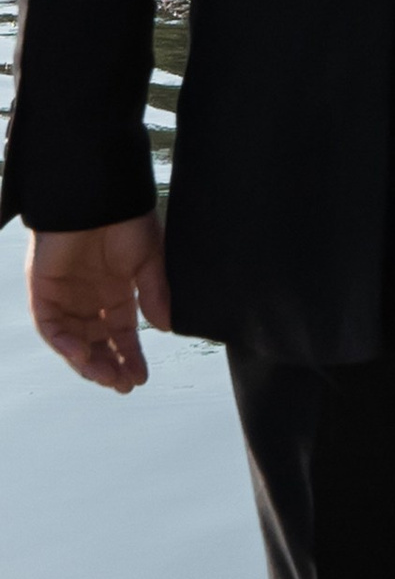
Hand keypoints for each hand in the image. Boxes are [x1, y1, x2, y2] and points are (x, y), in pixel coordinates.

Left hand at [29, 213, 171, 391]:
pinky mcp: (43, 291)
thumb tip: (166, 328)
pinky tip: (81, 354)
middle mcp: (89, 299)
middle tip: (123, 384)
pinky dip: (63, 344)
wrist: (96, 194)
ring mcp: (65, 297)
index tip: (141, 378)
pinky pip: (50, 326)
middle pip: (96, 344)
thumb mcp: (149, 259)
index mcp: (116, 292)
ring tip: (106, 376)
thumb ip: (154, 293)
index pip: (121, 334)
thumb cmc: (125, 219)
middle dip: (110, 366)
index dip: (130, 356)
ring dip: (87, 362)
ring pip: (73, 342)